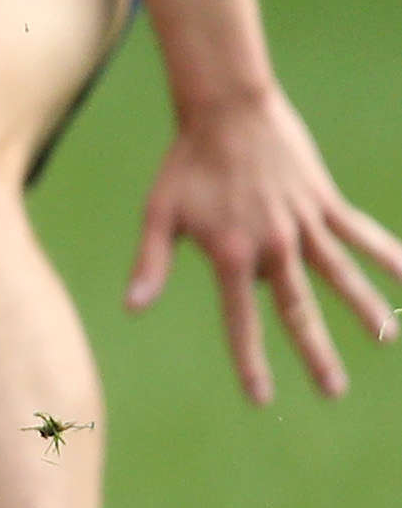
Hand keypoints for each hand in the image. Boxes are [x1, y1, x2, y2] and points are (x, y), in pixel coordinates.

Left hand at [128, 88, 401, 402]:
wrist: (224, 109)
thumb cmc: (185, 163)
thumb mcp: (158, 213)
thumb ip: (151, 263)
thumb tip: (131, 308)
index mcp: (230, 254)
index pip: (241, 319)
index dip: (249, 360)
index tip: (262, 398)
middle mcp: (272, 245)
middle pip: (298, 309)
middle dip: (316, 353)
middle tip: (334, 392)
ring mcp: (303, 223)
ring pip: (341, 274)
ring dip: (365, 307)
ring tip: (386, 339)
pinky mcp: (323, 201)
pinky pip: (362, 233)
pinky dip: (389, 253)